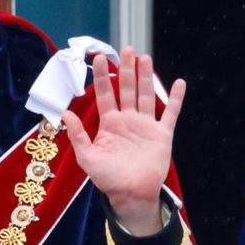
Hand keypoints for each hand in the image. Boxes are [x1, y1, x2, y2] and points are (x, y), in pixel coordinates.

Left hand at [61, 47, 185, 236]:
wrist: (131, 195)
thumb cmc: (108, 179)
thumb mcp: (87, 158)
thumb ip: (77, 135)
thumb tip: (65, 113)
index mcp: (109, 124)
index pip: (104, 94)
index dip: (102, 77)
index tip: (99, 59)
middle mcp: (128, 120)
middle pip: (127, 89)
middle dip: (127, 69)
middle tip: (126, 49)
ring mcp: (146, 126)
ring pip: (146, 95)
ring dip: (146, 77)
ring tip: (145, 58)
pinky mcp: (162, 134)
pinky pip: (170, 113)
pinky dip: (175, 99)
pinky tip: (179, 83)